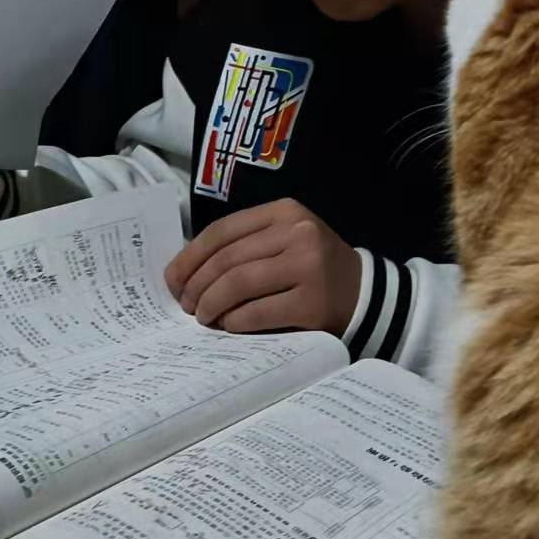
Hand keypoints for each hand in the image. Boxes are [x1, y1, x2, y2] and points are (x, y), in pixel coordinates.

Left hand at [164, 199, 360, 335]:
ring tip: (204, 317)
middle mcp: (297, 233)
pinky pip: (259, 312)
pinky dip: (236, 321)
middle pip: (227, 258)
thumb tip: (185, 274)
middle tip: (186, 305)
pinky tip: (229, 326)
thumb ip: (244, 247)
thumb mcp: (284, 241)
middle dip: (197, 285)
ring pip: (239, 283)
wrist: (365, 294)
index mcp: (284, 212)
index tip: (173, 280)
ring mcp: (308, 266)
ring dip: (212, 304)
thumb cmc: (312, 269)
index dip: (190, 257)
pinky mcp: (313, 302)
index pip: (222, 231)